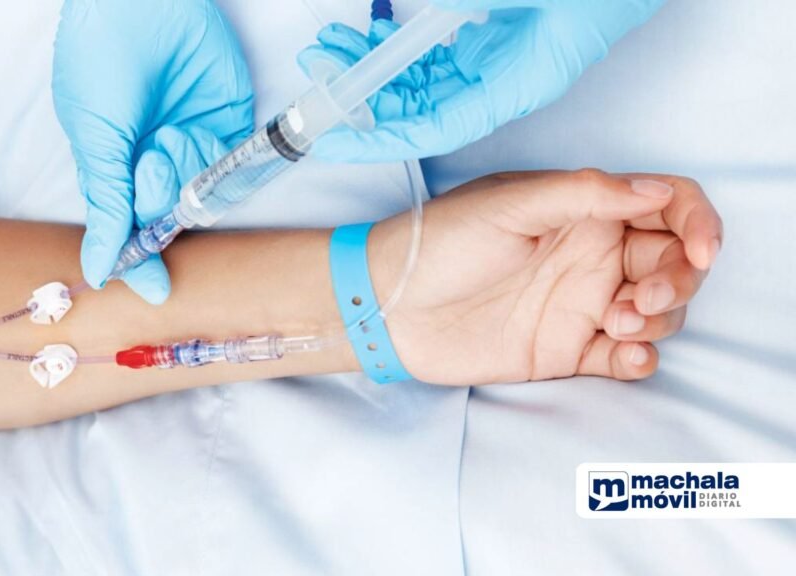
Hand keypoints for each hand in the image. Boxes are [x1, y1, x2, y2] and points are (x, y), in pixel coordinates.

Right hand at [53, 0, 252, 300]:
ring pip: (197, 192)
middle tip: (148, 163)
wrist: (142, 2)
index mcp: (115, 169)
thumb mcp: (95, 138)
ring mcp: (192, 144)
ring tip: (164, 137)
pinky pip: (228, 163)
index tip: (155, 291)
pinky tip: (187, 130)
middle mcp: (154, 163)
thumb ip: (108, 204)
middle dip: (160, 201)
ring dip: (181, 174)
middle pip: (167, 215)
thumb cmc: (100, 64)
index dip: (141, 261)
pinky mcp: (227, 124)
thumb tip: (99, 270)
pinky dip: (209, 156)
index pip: (131, 229)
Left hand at [297, 0, 663, 161]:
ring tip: (333, 48)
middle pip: (422, 105)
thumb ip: (469, 3)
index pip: (435, 126)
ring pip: (425, 80)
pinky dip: (403, 50)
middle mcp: (505, 82)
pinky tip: (373, 36)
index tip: (335, 137)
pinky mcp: (496, 42)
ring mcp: (499, 62)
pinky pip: (438, 57)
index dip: (381, 135)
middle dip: (368, 94)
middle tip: (320, 73)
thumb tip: (420, 6)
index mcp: (518, 83)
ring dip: (378, 67)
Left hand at [375, 170, 721, 384]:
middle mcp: (590, 254)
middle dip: (679, 279)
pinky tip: (626, 354)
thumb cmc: (436, 242)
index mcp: (582, 210)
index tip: (701, 249)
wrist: (386, 305)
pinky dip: (640, 359)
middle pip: (673, 262)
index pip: (666, 206)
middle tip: (640, 297)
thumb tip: (657, 191)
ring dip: (659, 318)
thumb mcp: (509, 205)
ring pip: (658, 311)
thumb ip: (584, 194)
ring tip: (618, 321)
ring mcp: (579, 303)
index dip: (697, 223)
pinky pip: (624, 357)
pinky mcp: (564, 350)